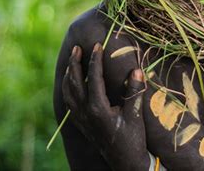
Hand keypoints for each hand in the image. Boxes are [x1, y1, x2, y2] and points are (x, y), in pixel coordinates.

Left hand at [62, 43, 149, 170]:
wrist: (125, 163)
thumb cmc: (133, 139)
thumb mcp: (135, 115)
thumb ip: (134, 92)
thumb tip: (136, 69)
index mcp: (98, 108)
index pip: (93, 77)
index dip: (95, 59)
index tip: (97, 44)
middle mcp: (85, 112)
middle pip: (74, 82)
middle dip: (74, 62)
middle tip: (77, 47)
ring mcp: (81, 118)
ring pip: (68, 91)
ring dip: (69, 74)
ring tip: (72, 60)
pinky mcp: (80, 123)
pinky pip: (68, 101)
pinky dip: (67, 88)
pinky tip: (71, 81)